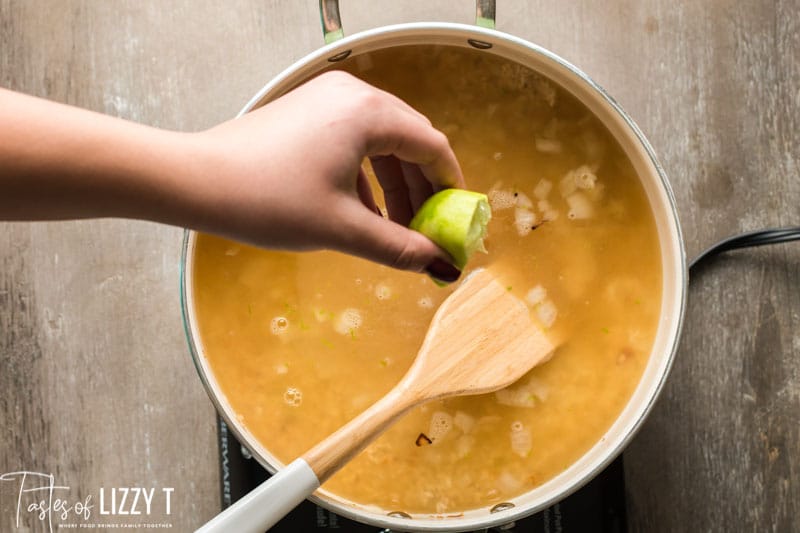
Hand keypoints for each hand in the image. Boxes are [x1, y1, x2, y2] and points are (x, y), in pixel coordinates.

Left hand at [184, 71, 464, 277]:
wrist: (194, 181)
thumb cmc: (267, 200)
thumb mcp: (342, 229)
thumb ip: (399, 247)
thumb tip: (440, 266)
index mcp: (369, 114)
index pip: (432, 147)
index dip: (450, 188)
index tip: (455, 221)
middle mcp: (353, 95)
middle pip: (409, 141)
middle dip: (421, 190)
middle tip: (425, 231)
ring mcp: (327, 99)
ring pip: (381, 142)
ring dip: (394, 185)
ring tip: (394, 228)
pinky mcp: (307, 111)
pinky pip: (354, 140)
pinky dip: (367, 175)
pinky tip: (363, 211)